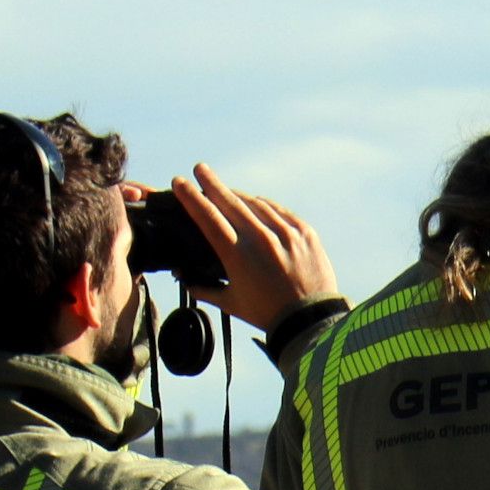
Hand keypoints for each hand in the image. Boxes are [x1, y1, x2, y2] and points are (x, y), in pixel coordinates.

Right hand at [169, 167, 340, 335]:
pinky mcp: (304, 232)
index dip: (191, 197)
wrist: (310, 320)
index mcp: (237, 256)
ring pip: (255, 203)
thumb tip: (185, 279)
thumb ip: (205, 289)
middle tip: (199, 169)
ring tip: (226, 191)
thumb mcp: (232, 303)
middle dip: (211, 182)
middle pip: (229, 201)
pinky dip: (263, 205)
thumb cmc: (267, 314)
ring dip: (237, 194)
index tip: (179, 182)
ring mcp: (285, 233)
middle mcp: (260, 239)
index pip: (207, 217)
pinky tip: (255, 202)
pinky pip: (278, 210)